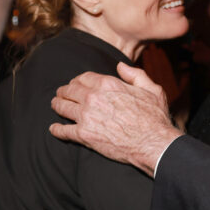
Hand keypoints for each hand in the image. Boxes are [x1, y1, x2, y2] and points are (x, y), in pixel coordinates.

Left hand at [50, 62, 179, 175]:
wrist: (153, 143)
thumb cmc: (155, 117)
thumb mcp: (152, 89)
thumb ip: (135, 75)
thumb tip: (120, 66)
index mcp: (108, 84)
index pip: (83, 77)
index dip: (78, 81)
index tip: (76, 84)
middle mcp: (93, 97)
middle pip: (69, 90)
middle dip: (64, 91)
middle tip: (61, 94)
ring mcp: (86, 116)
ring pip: (62, 107)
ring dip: (57, 105)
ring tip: (56, 106)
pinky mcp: (83, 135)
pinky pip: (62, 130)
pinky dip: (56, 130)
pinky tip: (54, 129)